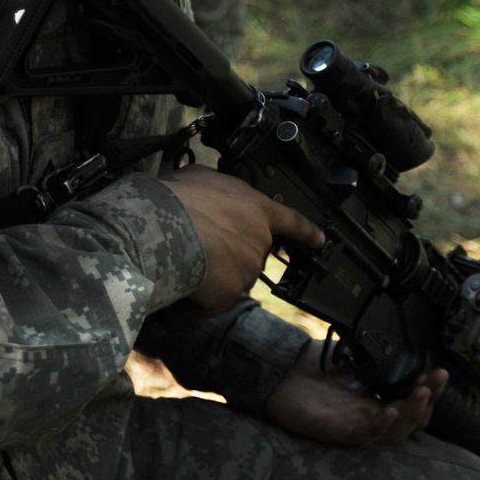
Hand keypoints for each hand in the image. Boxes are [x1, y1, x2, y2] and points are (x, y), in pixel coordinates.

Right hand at [159, 165, 323, 314]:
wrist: (160, 227)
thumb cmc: (176, 196)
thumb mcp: (201, 177)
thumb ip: (219, 190)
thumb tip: (211, 196)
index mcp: (257, 209)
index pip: (292, 221)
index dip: (306, 232)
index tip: (319, 240)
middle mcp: (258, 240)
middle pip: (249, 253)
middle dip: (227, 252)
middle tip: (196, 242)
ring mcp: (247, 270)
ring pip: (229, 277)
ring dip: (210, 274)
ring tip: (181, 256)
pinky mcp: (230, 294)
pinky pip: (212, 302)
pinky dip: (197, 298)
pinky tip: (182, 281)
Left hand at [262, 340, 448, 446]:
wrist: (276, 376)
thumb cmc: (308, 372)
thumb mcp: (346, 358)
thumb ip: (370, 357)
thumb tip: (393, 345)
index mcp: (373, 402)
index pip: (410, 402)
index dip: (427, 390)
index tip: (438, 373)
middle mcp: (368, 417)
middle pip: (410, 419)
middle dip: (428, 400)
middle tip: (437, 381)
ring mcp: (354, 426)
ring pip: (394, 430)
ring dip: (412, 413)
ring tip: (423, 394)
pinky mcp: (337, 431)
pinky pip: (364, 434)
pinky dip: (381, 424)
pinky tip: (391, 410)